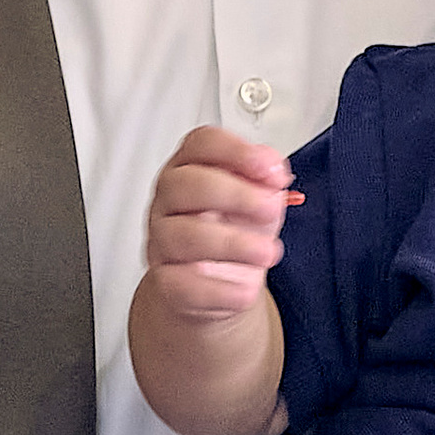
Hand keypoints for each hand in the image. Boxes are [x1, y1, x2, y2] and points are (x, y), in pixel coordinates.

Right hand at [142, 125, 297, 323]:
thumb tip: (272, 170)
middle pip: (186, 184)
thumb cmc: (236, 232)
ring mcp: (162, 239)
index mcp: (192, 168)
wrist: (220, 284)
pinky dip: (218, 290)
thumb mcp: (259, 199)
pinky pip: (180, 283)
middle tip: (271, 208)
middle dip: (235, 194)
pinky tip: (245, 289)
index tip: (269, 168)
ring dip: (233, 244)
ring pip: (183, 235)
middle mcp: (170, 199)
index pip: (202, 144)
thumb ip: (266, 179)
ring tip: (266, 252)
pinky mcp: (164, 280)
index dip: (235, 151)